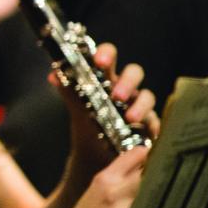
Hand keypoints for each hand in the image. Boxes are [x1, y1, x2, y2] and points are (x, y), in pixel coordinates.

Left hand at [49, 42, 159, 165]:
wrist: (92, 153)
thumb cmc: (87, 123)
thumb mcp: (77, 108)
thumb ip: (68, 91)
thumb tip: (53, 76)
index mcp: (105, 78)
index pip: (109, 56)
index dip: (106, 54)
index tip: (99, 61)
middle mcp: (125, 88)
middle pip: (134, 72)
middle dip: (128, 81)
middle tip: (117, 95)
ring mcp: (138, 105)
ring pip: (148, 96)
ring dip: (140, 106)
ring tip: (129, 118)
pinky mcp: (148, 124)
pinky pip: (154, 122)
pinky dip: (151, 126)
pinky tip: (147, 133)